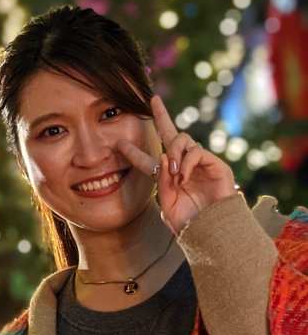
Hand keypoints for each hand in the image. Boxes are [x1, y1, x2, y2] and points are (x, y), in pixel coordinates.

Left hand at [118, 94, 237, 234]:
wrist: (213, 233)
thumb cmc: (191, 224)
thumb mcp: (168, 205)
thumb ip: (162, 183)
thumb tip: (162, 155)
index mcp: (168, 179)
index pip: (149, 162)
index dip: (134, 153)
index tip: (118, 144)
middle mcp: (184, 167)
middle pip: (171, 135)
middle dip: (162, 116)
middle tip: (153, 100)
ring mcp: (200, 165)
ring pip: (183, 140)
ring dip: (174, 153)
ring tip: (174, 173)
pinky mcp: (216, 165)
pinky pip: (197, 152)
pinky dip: (186, 162)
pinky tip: (183, 176)